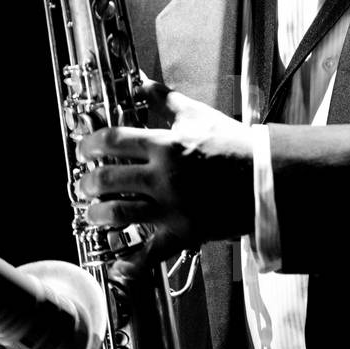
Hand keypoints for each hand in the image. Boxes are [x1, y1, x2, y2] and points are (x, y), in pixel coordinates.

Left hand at [76, 80, 254, 248]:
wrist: (266, 177)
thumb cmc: (234, 145)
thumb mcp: (199, 115)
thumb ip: (166, 100)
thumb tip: (143, 82)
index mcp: (165, 145)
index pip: (113, 141)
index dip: (89, 144)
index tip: (84, 148)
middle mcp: (163, 177)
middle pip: (108, 180)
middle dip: (87, 183)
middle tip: (84, 184)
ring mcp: (171, 207)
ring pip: (120, 214)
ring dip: (98, 214)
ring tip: (93, 213)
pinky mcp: (183, 232)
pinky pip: (152, 253)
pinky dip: (131, 264)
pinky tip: (116, 266)